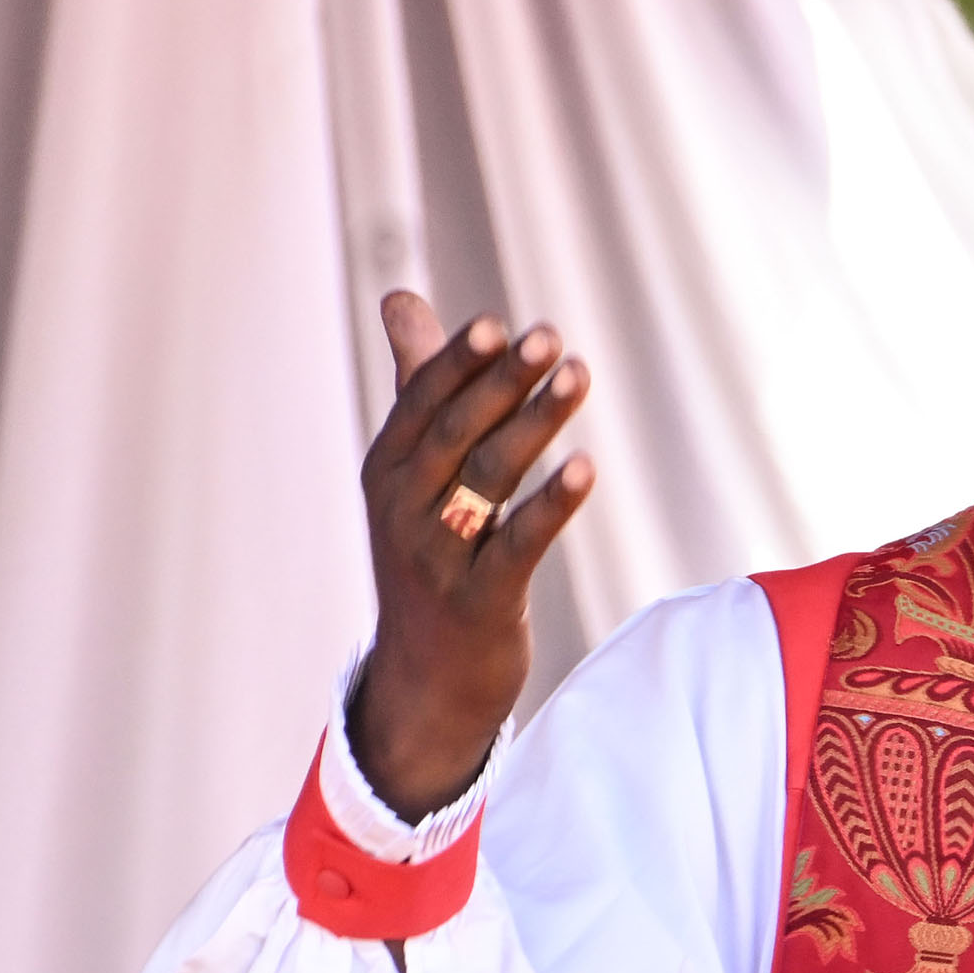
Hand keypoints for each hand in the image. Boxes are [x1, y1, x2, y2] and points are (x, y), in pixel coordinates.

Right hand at [348, 293, 594, 817]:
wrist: (428, 674)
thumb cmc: (431, 554)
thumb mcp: (415, 473)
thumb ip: (418, 386)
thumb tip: (401, 298)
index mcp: (387, 470)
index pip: (422, 403)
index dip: (460, 362)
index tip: (500, 322)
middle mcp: (403, 508)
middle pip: (457, 432)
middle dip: (503, 381)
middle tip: (550, 336)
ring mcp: (438, 556)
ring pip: (489, 478)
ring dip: (536, 423)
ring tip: (578, 376)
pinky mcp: (480, 599)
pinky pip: (518, 543)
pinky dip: (552, 503)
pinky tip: (586, 466)